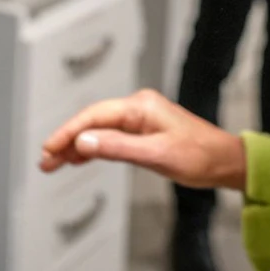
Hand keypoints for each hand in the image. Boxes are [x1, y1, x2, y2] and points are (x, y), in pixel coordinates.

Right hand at [39, 89, 246, 189]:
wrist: (224, 161)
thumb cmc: (199, 156)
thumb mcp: (156, 154)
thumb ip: (118, 148)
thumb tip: (84, 143)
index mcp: (140, 106)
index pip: (94, 116)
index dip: (68, 133)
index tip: (49, 148)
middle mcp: (137, 108)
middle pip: (91, 123)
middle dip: (66, 141)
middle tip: (45, 161)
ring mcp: (139, 120)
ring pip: (98, 131)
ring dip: (75, 147)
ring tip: (53, 164)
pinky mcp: (141, 133)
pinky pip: (109, 138)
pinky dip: (92, 149)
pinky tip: (77, 159)